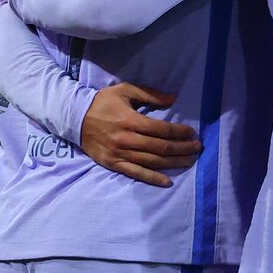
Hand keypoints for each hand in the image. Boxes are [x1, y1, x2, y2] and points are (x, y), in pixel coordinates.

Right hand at [78, 83, 202, 186]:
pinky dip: (153, 178)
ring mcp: (120, 154)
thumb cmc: (102, 102)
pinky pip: (137, 173)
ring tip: (189, 161)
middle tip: (197, 148)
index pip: (162, 130)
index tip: (192, 133)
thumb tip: (173, 98)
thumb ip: (150, 94)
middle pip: (161, 147)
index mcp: (131, 121)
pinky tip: (167, 181)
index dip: (180, 132)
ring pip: (152, 162)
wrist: (75, 118)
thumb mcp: (125, 90)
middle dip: (182, 148)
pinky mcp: (114, 164)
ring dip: (173, 163)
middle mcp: (127, 140)